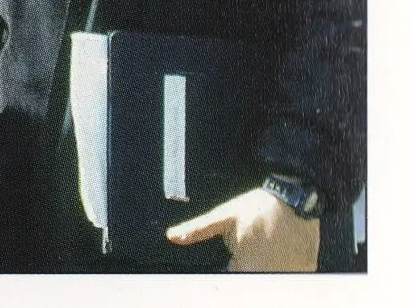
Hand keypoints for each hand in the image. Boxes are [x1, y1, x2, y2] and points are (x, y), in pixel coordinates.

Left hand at [166, 187, 319, 270]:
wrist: (294, 196)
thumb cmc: (257, 206)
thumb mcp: (224, 215)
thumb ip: (198, 230)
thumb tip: (172, 236)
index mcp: (246, 265)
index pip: (230, 282)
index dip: (229, 270)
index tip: (232, 260)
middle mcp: (269, 274)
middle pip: (251, 281)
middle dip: (246, 268)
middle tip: (249, 249)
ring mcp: (291, 274)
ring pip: (271, 280)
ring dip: (265, 269)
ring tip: (265, 247)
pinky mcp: (307, 270)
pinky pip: (292, 276)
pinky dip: (285, 267)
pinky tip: (282, 250)